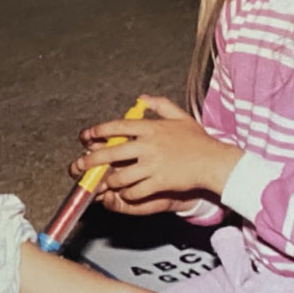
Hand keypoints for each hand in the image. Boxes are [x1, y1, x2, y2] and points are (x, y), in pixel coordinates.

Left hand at [70, 97, 223, 212]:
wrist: (214, 162)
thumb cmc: (199, 141)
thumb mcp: (181, 117)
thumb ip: (160, 105)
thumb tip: (142, 99)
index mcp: (150, 128)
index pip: (115, 127)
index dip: (96, 132)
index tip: (85, 137)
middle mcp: (148, 145)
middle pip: (110, 153)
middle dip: (89, 161)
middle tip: (78, 167)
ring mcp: (152, 165)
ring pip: (119, 176)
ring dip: (108, 181)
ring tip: (103, 184)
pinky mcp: (158, 182)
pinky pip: (134, 191)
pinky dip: (127, 193)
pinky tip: (125, 193)